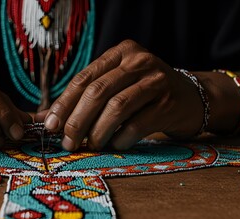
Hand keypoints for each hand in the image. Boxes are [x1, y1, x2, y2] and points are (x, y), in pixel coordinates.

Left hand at [42, 40, 203, 150]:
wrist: (193, 98)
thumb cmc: (146, 94)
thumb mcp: (117, 86)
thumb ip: (84, 99)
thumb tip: (46, 119)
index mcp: (121, 53)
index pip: (84, 78)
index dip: (64, 104)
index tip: (50, 126)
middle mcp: (138, 61)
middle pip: (98, 92)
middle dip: (77, 120)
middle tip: (68, 142)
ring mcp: (156, 80)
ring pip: (116, 108)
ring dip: (98, 132)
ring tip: (92, 145)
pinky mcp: (169, 103)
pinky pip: (137, 125)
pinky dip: (121, 139)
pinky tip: (116, 145)